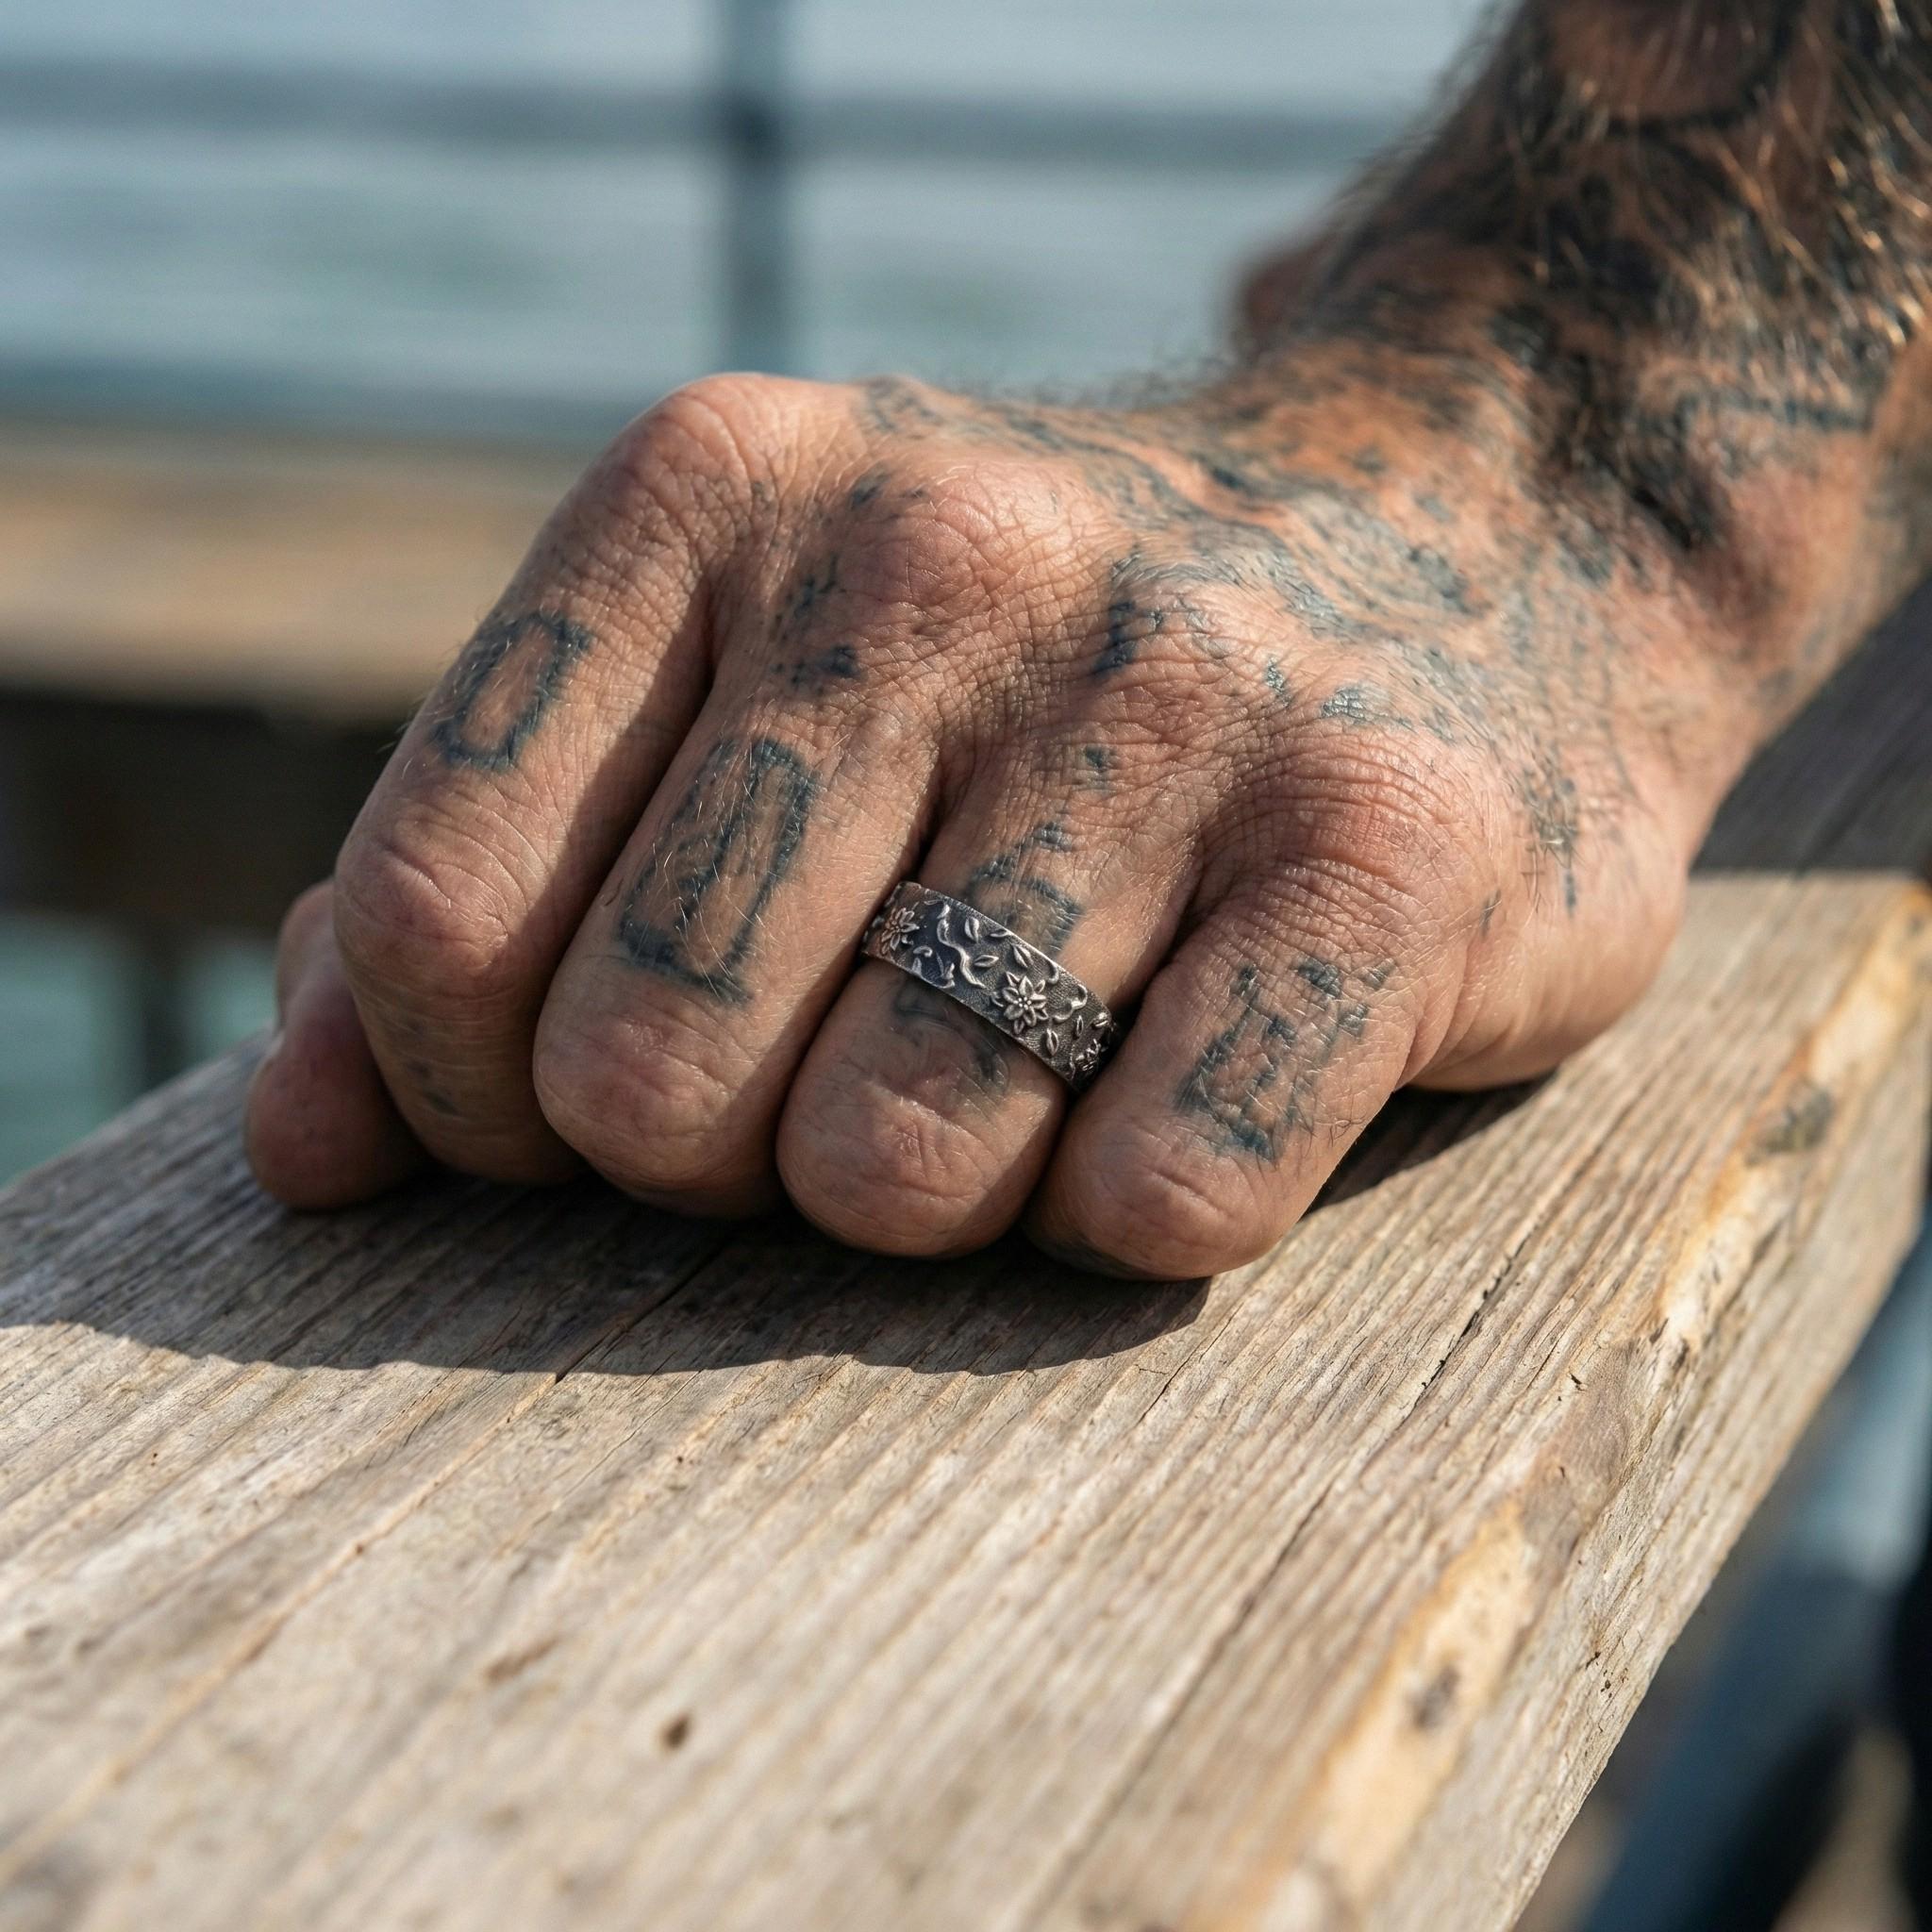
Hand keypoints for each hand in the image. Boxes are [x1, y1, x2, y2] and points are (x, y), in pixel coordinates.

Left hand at [246, 362, 1747, 1275]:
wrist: (1483, 523)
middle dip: (734, 1157)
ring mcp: (1176, 694)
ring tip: (1045, 1057)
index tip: (610, 1096)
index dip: (484, 1099)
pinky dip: (1146, 1211)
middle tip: (864, 1063)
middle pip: (646, 1086)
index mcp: (712, 498)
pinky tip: (1199, 1081)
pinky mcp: (1394, 844)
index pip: (430, 929)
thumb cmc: (1046, 678)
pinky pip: (1164, 1198)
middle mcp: (935, 559)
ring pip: (896, 1172)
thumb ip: (491, 887)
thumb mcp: (736, 685)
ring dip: (947, 1190)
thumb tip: (309, 1146)